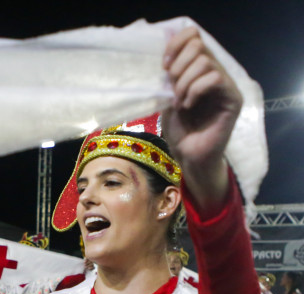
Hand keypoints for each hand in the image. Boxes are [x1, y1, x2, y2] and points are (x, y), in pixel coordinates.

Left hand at [161, 27, 241, 206]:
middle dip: (178, 67)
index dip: (176, 44)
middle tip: (171, 89)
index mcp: (199, 69)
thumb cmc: (179, 130)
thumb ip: (169, 77)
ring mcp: (226, 85)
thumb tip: (163, 54)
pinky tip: (188, 105)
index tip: (162, 66)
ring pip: (205, 62)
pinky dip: (195, 90)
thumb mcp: (167, 98)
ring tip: (179, 102)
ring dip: (184, 83)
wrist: (188, 156)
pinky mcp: (232, 98)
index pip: (193, 36)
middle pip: (198, 45)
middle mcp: (215, 72)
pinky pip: (214, 79)